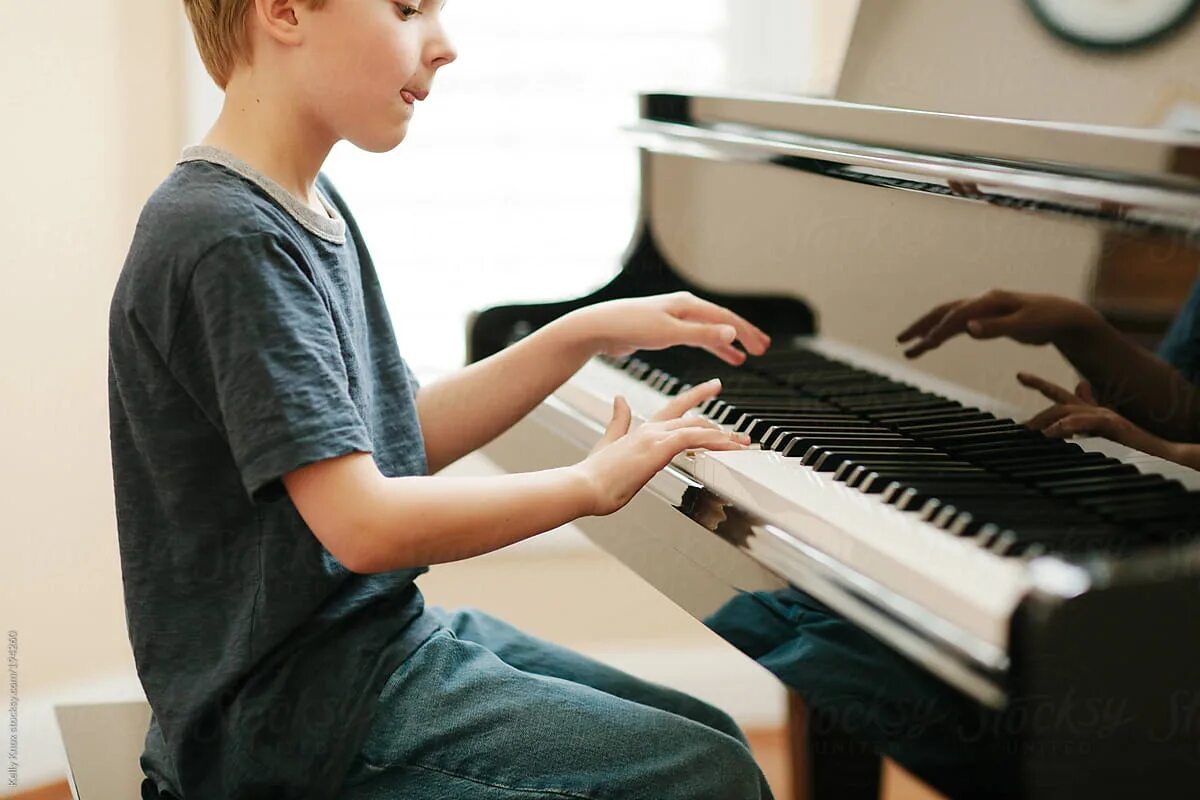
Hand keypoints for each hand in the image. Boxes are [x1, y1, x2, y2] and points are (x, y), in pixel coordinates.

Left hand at [568, 292, 770, 365]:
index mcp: (687, 305)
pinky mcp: (663, 330)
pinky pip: (695, 338)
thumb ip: (701, 335)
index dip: (746, 332)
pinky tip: (715, 355)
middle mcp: (682, 308)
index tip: (762, 347)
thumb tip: (731, 333)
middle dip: (742, 336)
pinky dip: (709, 347)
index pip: (725, 318)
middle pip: (720, 321)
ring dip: (727, 343)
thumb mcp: (669, 333)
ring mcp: (673, 318)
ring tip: (743, 357)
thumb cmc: (629, 326)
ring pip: (708, 330)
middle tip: (761, 349)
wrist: (599, 328)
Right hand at [578, 390, 750, 515]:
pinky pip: (695, 438)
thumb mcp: (607, 443)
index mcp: (641, 431)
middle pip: (691, 417)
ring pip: (698, 428)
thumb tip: (619, 400)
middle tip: (738, 431)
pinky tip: (729, 446)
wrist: (583, 486)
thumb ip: (617, 422)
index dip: (693, 399)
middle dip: (717, 422)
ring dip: (724, 437)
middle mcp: (650, 430)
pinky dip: (715, 441)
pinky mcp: (658, 448)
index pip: (673, 410)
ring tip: (742, 444)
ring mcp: (655, 438)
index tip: (709, 389)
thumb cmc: (594, 476)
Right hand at [897, 289, 1101, 358]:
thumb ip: (995, 328)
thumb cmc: (1047, 321)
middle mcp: (982, 301)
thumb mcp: (1024, 326)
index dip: (938, 330)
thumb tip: (968, 329)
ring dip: (928, 332)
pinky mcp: (986, 318)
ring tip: (910, 348)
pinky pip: (958, 325)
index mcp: (989, 301)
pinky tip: (934, 343)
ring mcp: (983, 309)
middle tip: (900, 341)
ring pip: (948, 318)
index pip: (956, 316)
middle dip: (921, 326)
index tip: (923, 345)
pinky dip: (943, 334)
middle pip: (943, 312)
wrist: (1064, 316)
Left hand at [1018, 372, 1172, 456]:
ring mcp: (1105, 416)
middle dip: (1039, 399)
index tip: (1020, 375)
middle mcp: (1096, 409)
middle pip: (1061, 400)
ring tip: (1031, 430)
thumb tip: (1070, 407)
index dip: (1041, 383)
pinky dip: (1067, 426)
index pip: (1061, 394)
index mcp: (1090, 411)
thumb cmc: (1132, 446)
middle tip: (1021, 417)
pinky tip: (1052, 433)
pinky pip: (1085, 422)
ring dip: (1047, 418)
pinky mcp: (1114, 426)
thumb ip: (1084, 420)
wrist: (1163, 455)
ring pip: (1068, 409)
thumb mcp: (1102, 432)